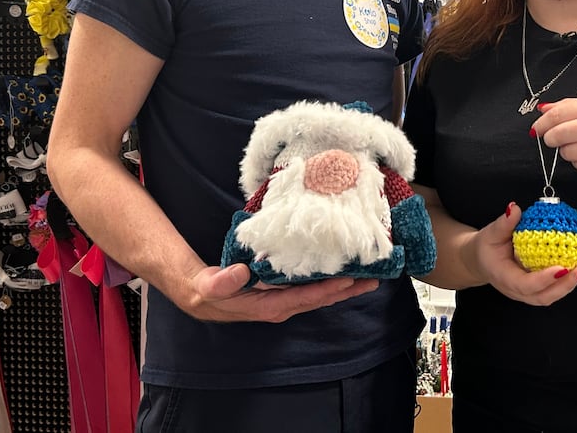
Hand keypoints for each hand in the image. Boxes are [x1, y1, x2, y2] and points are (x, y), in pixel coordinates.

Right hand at [179, 264, 378, 322]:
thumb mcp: (211, 286)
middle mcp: (283, 306)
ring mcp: (285, 300)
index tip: (350, 279)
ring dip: (344, 286)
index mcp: (270, 306)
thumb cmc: (209, 291)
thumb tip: (242, 272)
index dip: (328, 289)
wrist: (203, 296)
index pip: (306, 298)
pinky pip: (312, 287)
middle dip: (347, 289)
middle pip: (321, 299)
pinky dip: (330, 280)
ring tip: (368, 275)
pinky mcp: (284, 292)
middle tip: (374, 277)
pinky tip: (342, 271)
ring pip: (320, 295)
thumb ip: (224, 281)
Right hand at [463, 203, 576, 306]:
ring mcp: (526, 293)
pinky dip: (567, 281)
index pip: (526, 284)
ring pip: (550, 296)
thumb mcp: (490, 233)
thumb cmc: (486, 247)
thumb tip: (516, 209)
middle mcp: (516, 291)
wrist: (480, 261)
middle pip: (543, 296)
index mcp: (504, 278)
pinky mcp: (534, 290)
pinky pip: (552, 289)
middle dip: (566, 285)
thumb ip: (504, 223)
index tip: (562, 268)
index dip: (545, 279)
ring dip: (570, 285)